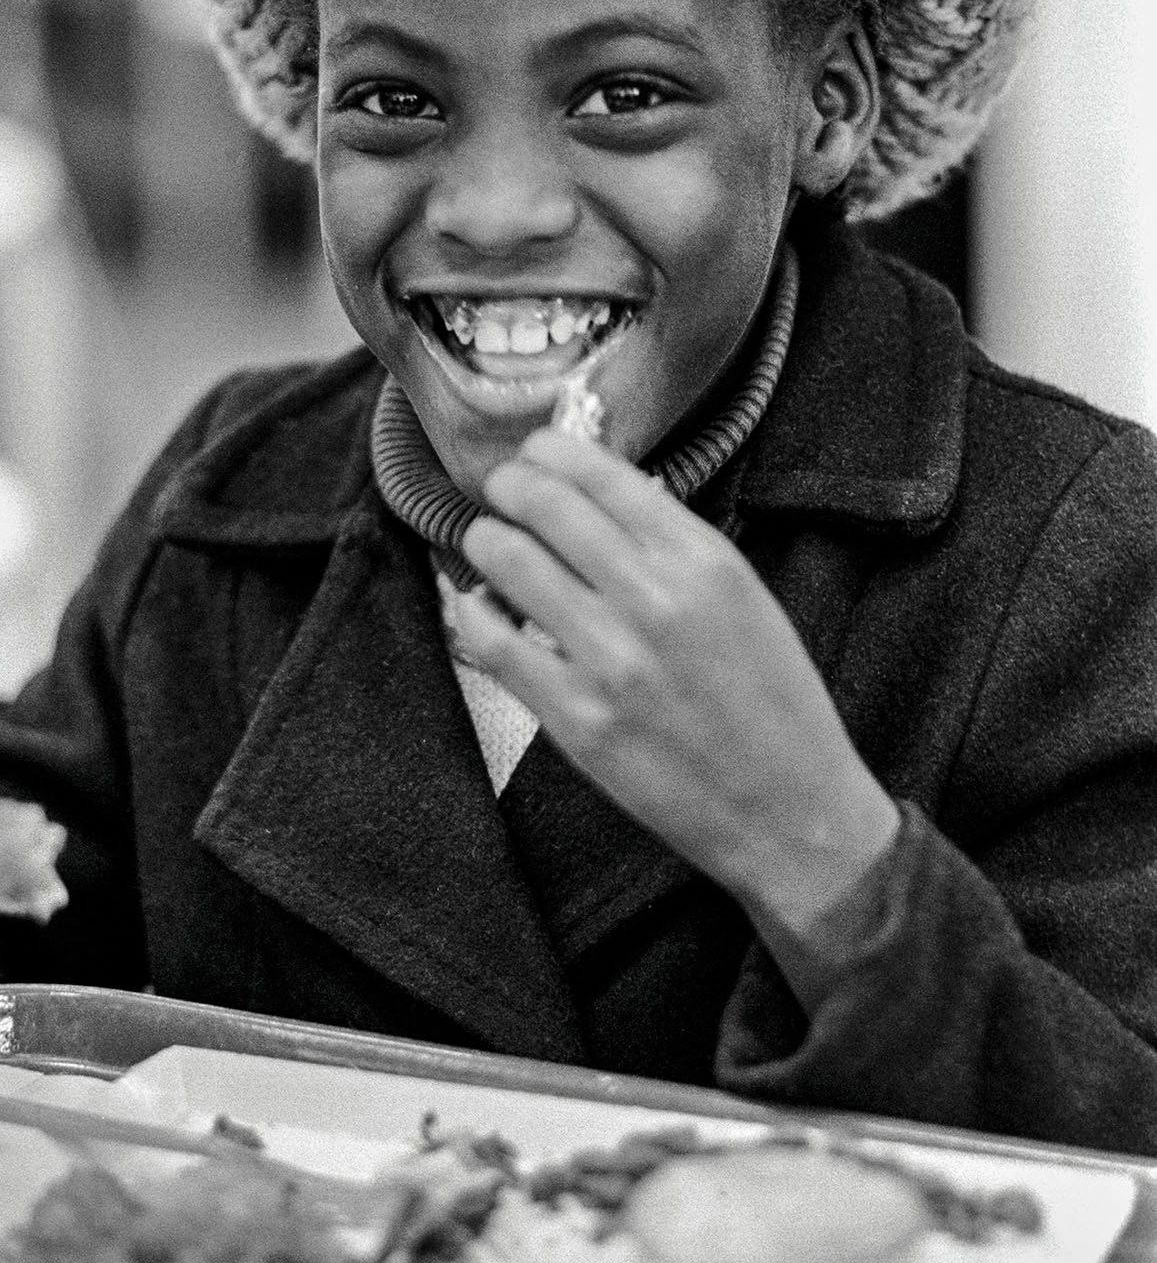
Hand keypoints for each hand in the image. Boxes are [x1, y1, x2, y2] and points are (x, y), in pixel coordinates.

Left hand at [455, 429, 899, 974]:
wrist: (791, 810)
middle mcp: (654, 599)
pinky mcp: (576, 718)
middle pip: (545, 504)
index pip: (601, 474)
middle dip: (509, 485)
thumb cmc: (774, 703)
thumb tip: (599, 498)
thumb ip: (675, 547)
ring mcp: (609, 660)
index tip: (535, 454)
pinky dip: (470, 613)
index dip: (552, 451)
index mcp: (703, 560)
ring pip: (508, 561)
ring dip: (485, 539)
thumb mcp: (745, 598)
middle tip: (500, 490)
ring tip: (486, 543)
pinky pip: (491, 643)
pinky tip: (475, 606)